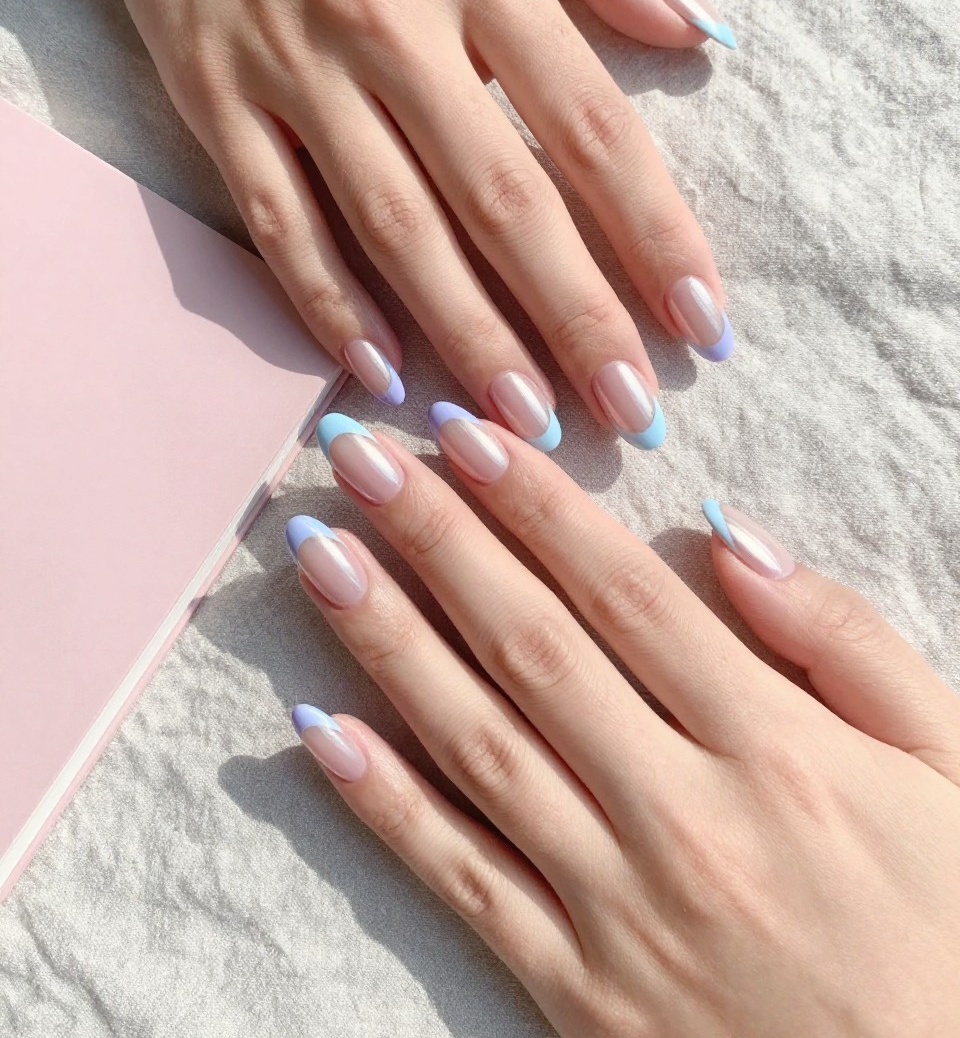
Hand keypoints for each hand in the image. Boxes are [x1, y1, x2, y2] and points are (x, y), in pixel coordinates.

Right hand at [3, 0, 735, 445]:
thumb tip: (690, 28)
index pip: (589, 126)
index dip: (655, 234)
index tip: (701, 323)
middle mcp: (392, 28)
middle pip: (502, 201)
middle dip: (574, 316)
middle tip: (627, 411)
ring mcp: (297, 74)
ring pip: (395, 230)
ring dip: (466, 335)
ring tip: (522, 423)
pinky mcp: (217, 104)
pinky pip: (279, 224)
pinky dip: (329, 305)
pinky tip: (382, 375)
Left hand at [283, 407, 959, 1035]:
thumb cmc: (952, 929)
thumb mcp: (952, 764)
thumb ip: (847, 643)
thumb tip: (732, 539)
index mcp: (774, 746)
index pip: (623, 593)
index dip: (534, 504)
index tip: (461, 434)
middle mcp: (679, 814)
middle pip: (531, 646)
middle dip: (435, 538)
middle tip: (356, 458)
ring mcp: (615, 907)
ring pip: (477, 745)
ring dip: (387, 641)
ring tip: (317, 555)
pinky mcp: (576, 992)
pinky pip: (465, 882)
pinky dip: (385, 805)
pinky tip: (317, 731)